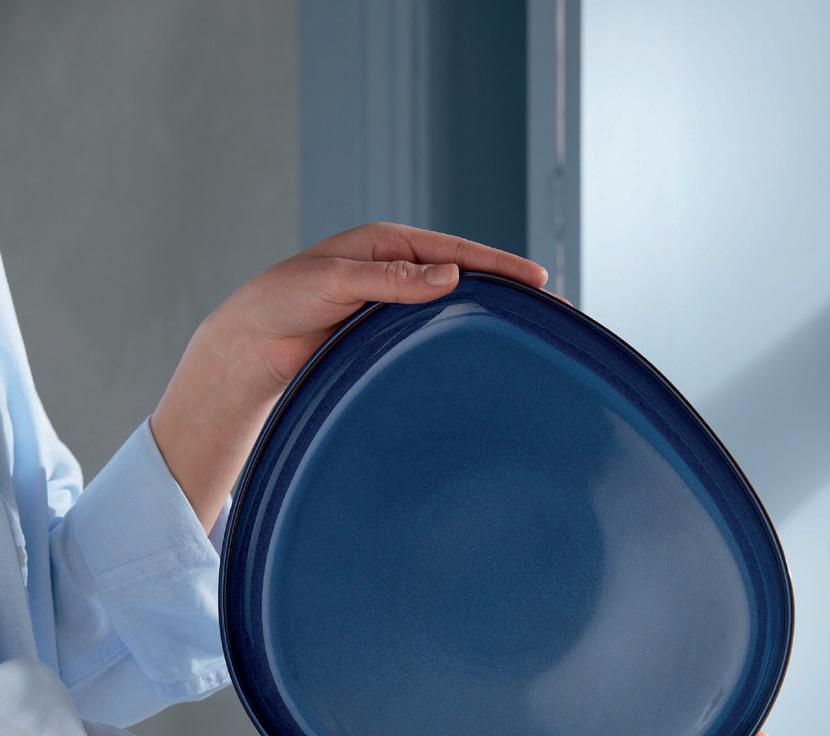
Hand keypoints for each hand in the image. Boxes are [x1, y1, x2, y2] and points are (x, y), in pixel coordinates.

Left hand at [150, 221, 551, 532]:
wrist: (248, 348)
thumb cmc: (280, 303)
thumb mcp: (335, 281)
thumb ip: (390, 279)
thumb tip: (451, 275)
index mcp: (386, 246)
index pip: (456, 251)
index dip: (499, 267)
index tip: (538, 281)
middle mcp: (395, 274)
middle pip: (463, 281)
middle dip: (505, 294)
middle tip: (549, 313)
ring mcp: (393, 310)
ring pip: (449, 314)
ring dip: (484, 324)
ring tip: (526, 340)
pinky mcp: (383, 342)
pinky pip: (428, 341)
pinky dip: (455, 347)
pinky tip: (478, 363)